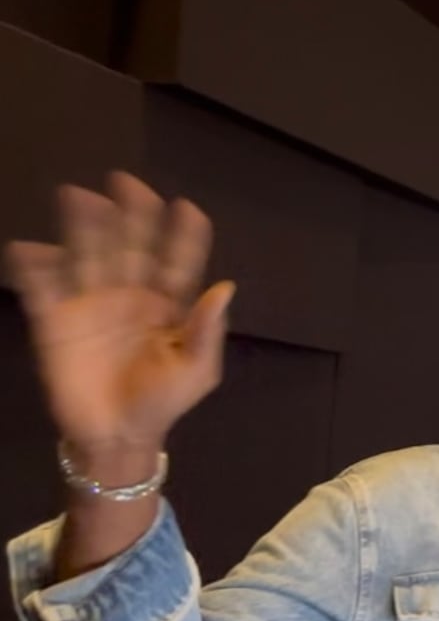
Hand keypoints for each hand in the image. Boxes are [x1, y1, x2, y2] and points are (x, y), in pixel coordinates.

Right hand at [4, 171, 232, 456]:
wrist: (117, 438)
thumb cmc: (162, 402)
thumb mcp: (196, 371)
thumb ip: (206, 330)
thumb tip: (226, 287)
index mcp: (168, 306)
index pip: (177, 261)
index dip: (183, 235)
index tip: (187, 207)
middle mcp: (130, 296)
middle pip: (130, 247)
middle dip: (129, 216)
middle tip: (126, 182)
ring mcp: (91, 305)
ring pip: (88, 256)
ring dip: (84, 227)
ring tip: (80, 195)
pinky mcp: (57, 323)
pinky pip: (43, 290)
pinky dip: (35, 268)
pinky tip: (30, 247)